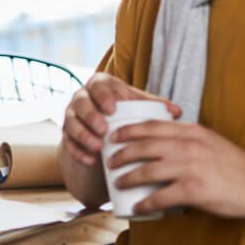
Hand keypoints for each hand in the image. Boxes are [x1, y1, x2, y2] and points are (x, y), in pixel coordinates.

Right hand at [60, 72, 180, 168]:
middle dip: (91, 115)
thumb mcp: (138, 106)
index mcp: (100, 85)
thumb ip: (156, 106)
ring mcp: (72, 116)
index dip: (104, 95)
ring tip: (98, 147)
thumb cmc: (125, 113)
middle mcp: (83, 97)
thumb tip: (178, 112)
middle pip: (81, 102)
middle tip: (104, 129)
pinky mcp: (67, 134)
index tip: (114, 107)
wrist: (103, 130)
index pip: (99, 85)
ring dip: (83, 135)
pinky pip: (67, 142)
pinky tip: (90, 160)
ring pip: (70, 122)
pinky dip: (77, 152)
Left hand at [105, 119, 244, 218]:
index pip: (151, 126)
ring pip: (146, 171)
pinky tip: (136, 207)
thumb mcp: (211, 140)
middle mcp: (188, 146)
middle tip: (110, 161)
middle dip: (121, 154)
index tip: (114, 135)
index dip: (128, 130)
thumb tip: (164, 143)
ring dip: (127, 178)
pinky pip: (159, 197)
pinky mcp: (193, 191)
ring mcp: (189, 168)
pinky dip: (144, 203)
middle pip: (142, 147)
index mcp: (192, 132)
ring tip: (118, 183)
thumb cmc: (237, 166)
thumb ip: (188, 139)